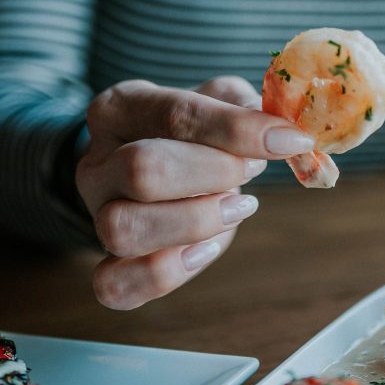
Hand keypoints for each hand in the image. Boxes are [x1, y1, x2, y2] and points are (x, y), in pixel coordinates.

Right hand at [76, 76, 313, 309]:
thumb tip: (279, 129)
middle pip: (142, 170)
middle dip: (213, 173)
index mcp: (120, 108)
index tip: (289, 139)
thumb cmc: (193, 133)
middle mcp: (96, 161)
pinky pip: (114, 284)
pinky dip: (164, 274)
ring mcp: (96, 215)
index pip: (173, 114)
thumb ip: (246, 106)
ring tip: (236, 207)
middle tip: (251, 169)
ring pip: (123, 229)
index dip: (236, 129)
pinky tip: (204, 250)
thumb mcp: (219, 100)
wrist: (159, 166)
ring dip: (193, 222)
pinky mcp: (102, 264)